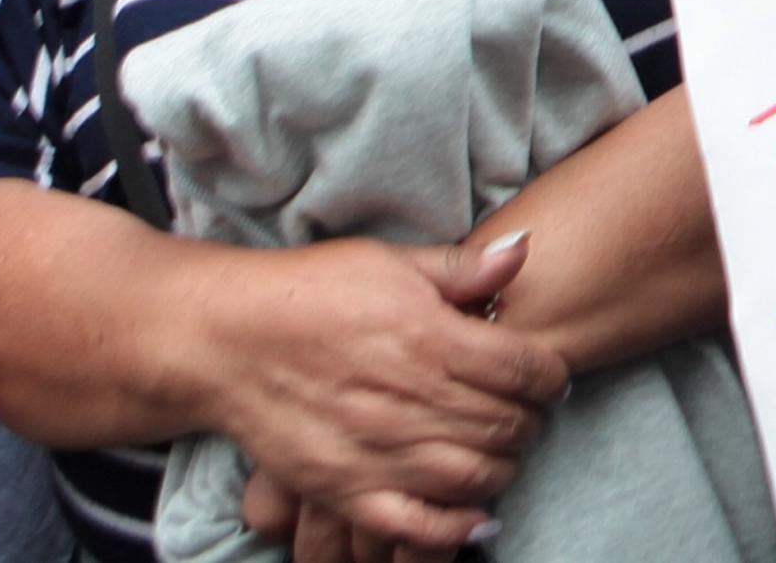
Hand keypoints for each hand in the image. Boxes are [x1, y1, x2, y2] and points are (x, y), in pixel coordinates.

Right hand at [195, 234, 561, 548]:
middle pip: (506, 425)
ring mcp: (378, 452)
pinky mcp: (346, 490)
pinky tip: (474, 511)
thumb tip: (526, 250)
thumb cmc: (307, 292)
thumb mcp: (389, 262)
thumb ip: (462, 268)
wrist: (225, 340)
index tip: (547, 377)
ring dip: (503, 466)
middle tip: (527, 413)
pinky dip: (456, 526)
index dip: (550, 377)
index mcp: (427, 337)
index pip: (524, 370)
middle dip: (530, 421)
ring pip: (475, 476)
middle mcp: (409, 399)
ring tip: (500, 449)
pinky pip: (417, 524)